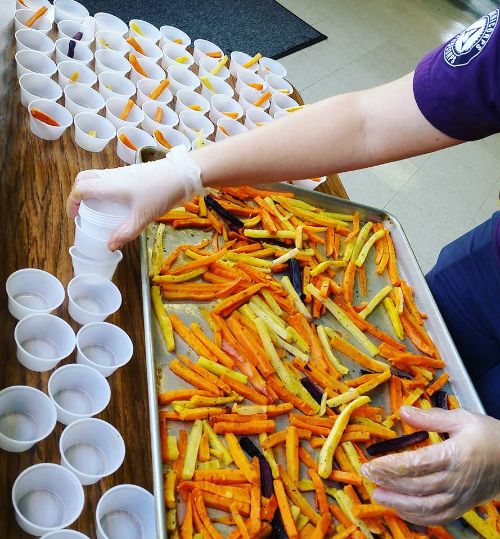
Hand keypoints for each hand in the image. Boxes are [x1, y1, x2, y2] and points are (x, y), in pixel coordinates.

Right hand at [66, 147, 205, 250]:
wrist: (181, 174)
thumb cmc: (160, 193)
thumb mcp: (142, 218)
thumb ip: (125, 233)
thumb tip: (109, 247)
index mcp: (109, 185)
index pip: (81, 189)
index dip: (72, 202)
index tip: (74, 216)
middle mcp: (111, 176)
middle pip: (84, 178)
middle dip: (78, 193)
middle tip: (83, 210)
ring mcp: (122, 172)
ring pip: (97, 177)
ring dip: (92, 189)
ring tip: (99, 208)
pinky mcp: (131, 172)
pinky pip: (110, 178)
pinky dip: (105, 188)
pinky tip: (117, 203)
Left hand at [361, 406, 499, 524]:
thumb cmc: (488, 436)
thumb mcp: (461, 419)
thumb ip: (429, 417)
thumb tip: (401, 411)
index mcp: (455, 455)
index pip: (416, 464)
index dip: (391, 466)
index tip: (371, 464)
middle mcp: (456, 480)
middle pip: (416, 485)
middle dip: (388, 481)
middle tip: (366, 475)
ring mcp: (459, 497)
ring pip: (425, 505)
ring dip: (398, 502)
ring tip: (377, 495)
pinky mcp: (461, 507)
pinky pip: (436, 516)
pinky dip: (416, 515)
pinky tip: (399, 508)